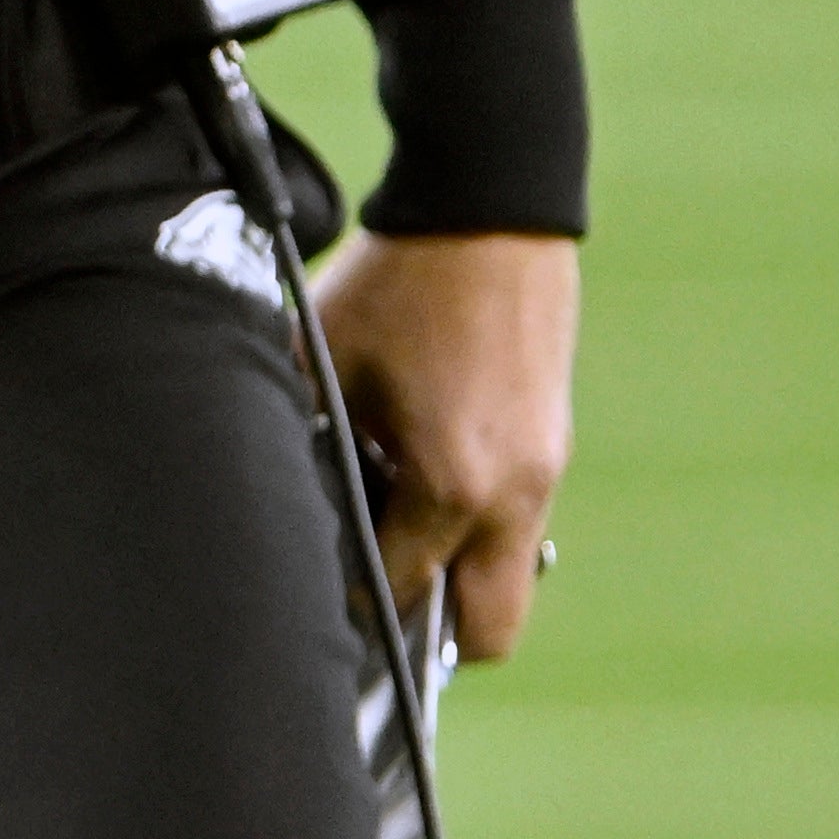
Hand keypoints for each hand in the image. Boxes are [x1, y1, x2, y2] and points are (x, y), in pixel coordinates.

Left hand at [312, 230, 576, 661]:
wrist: (489, 206)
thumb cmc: (397, 278)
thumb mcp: (326, 356)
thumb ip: (307, 438)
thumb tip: (286, 497)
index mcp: (451, 481)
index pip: (402, 589)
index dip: (355, 597)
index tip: (322, 587)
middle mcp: (511, 494)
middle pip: (490, 630)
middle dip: (432, 632)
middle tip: (378, 589)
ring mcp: (543, 472)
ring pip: (510, 576)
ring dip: (457, 570)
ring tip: (395, 515)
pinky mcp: (553, 445)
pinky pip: (519, 523)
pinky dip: (477, 523)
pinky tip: (424, 465)